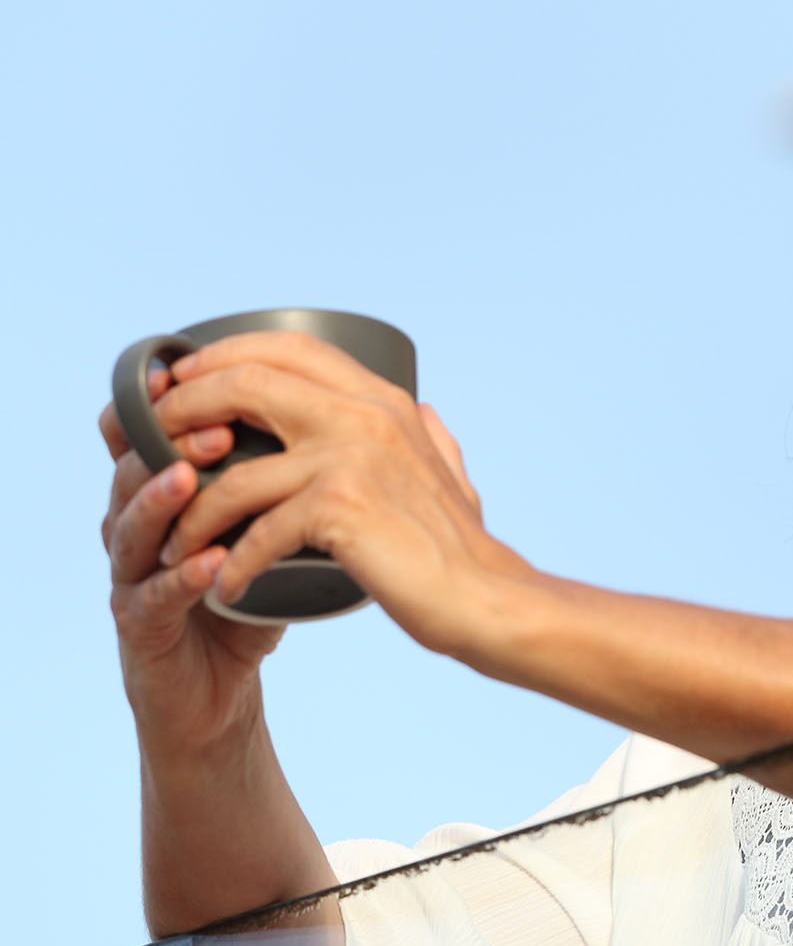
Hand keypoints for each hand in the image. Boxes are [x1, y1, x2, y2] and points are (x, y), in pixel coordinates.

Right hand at [102, 365, 282, 758]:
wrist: (221, 692)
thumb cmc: (248, 601)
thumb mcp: (273, 528)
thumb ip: (298, 473)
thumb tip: (370, 411)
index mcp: (167, 490)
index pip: (155, 430)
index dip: (179, 400)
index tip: (219, 370)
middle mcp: (139, 524)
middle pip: (135, 465)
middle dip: (173, 439)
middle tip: (219, 424)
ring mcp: (132, 575)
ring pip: (129, 525)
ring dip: (162, 498)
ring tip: (193, 477)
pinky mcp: (138, 627)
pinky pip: (152, 596)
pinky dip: (180, 577)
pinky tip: (208, 564)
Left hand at [148, 331, 531, 658]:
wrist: (485, 599)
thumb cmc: (461, 547)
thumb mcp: (451, 471)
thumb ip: (431, 436)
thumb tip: (424, 411)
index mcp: (382, 399)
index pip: (287, 346)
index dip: (222, 356)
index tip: (181, 384)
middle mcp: (365, 414)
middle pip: (245, 382)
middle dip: (184, 410)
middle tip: (153, 445)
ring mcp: (352, 457)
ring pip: (236, 468)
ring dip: (191, 511)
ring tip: (174, 544)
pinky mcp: (340, 509)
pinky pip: (256, 531)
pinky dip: (231, 566)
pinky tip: (224, 588)